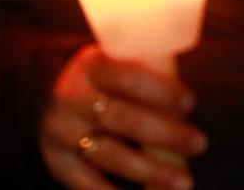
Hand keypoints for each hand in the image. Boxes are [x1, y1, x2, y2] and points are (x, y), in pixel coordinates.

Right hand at [40, 45, 205, 189]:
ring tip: (184, 181)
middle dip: (165, 133)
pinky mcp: (58, 163)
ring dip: (151, 171)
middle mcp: (70, 99)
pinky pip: (89, 185)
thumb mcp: (112, 64)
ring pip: (110, 155)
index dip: (160, 90)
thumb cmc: (99, 84)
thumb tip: (188, 100)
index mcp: (88, 68)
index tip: (189, 103)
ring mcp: (61, 133)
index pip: (126, 75)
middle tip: (199, 143)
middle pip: (121, 118)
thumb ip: (143, 73)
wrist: (44, 98)